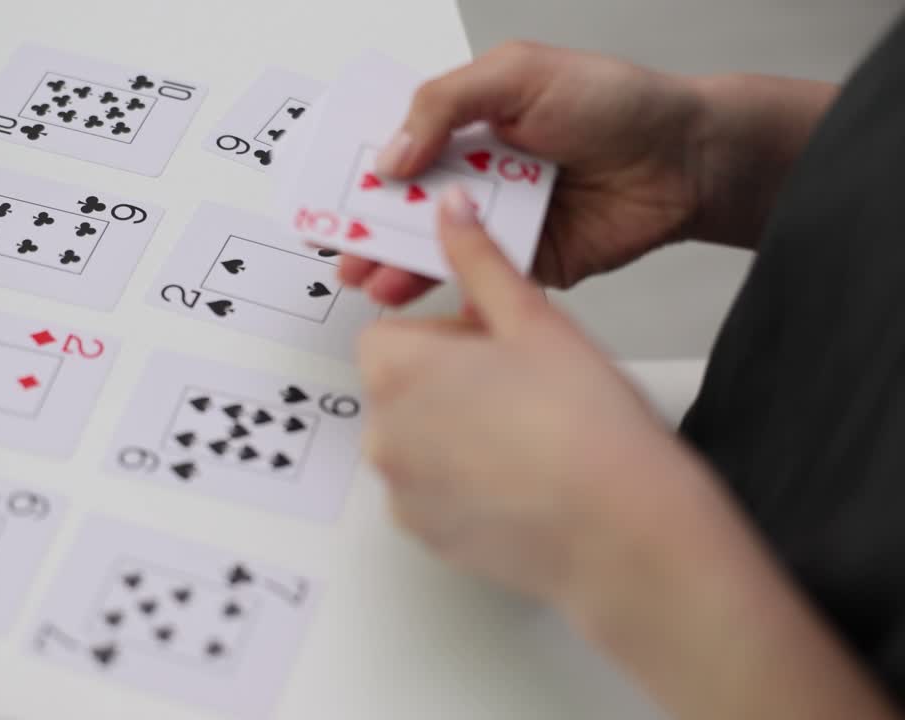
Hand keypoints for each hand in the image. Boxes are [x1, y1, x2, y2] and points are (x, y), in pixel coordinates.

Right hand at [343, 42, 706, 302]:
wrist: (685, 160)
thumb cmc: (616, 103)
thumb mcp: (518, 74)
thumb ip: (446, 104)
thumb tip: (392, 154)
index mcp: (468, 121)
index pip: (399, 144)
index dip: (360, 166)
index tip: (326, 189)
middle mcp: (475, 172)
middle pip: (405, 202)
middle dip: (365, 224)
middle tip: (336, 246)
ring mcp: (497, 219)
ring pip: (431, 244)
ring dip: (393, 260)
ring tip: (364, 275)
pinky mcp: (522, 261)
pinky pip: (473, 274)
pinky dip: (440, 285)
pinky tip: (408, 289)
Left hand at [358, 185, 692, 603]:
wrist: (626, 531)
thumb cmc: (586, 427)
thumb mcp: (532, 319)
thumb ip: (479, 259)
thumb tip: (451, 208)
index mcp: (398, 371)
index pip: (391, 334)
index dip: (446, 335)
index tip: (493, 344)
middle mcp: (383, 434)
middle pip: (400, 386)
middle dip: (448, 379)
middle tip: (520, 387)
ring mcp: (401, 490)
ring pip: (416, 438)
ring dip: (455, 428)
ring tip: (528, 433)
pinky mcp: (425, 533)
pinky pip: (430, 490)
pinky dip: (463, 480)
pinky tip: (522, 476)